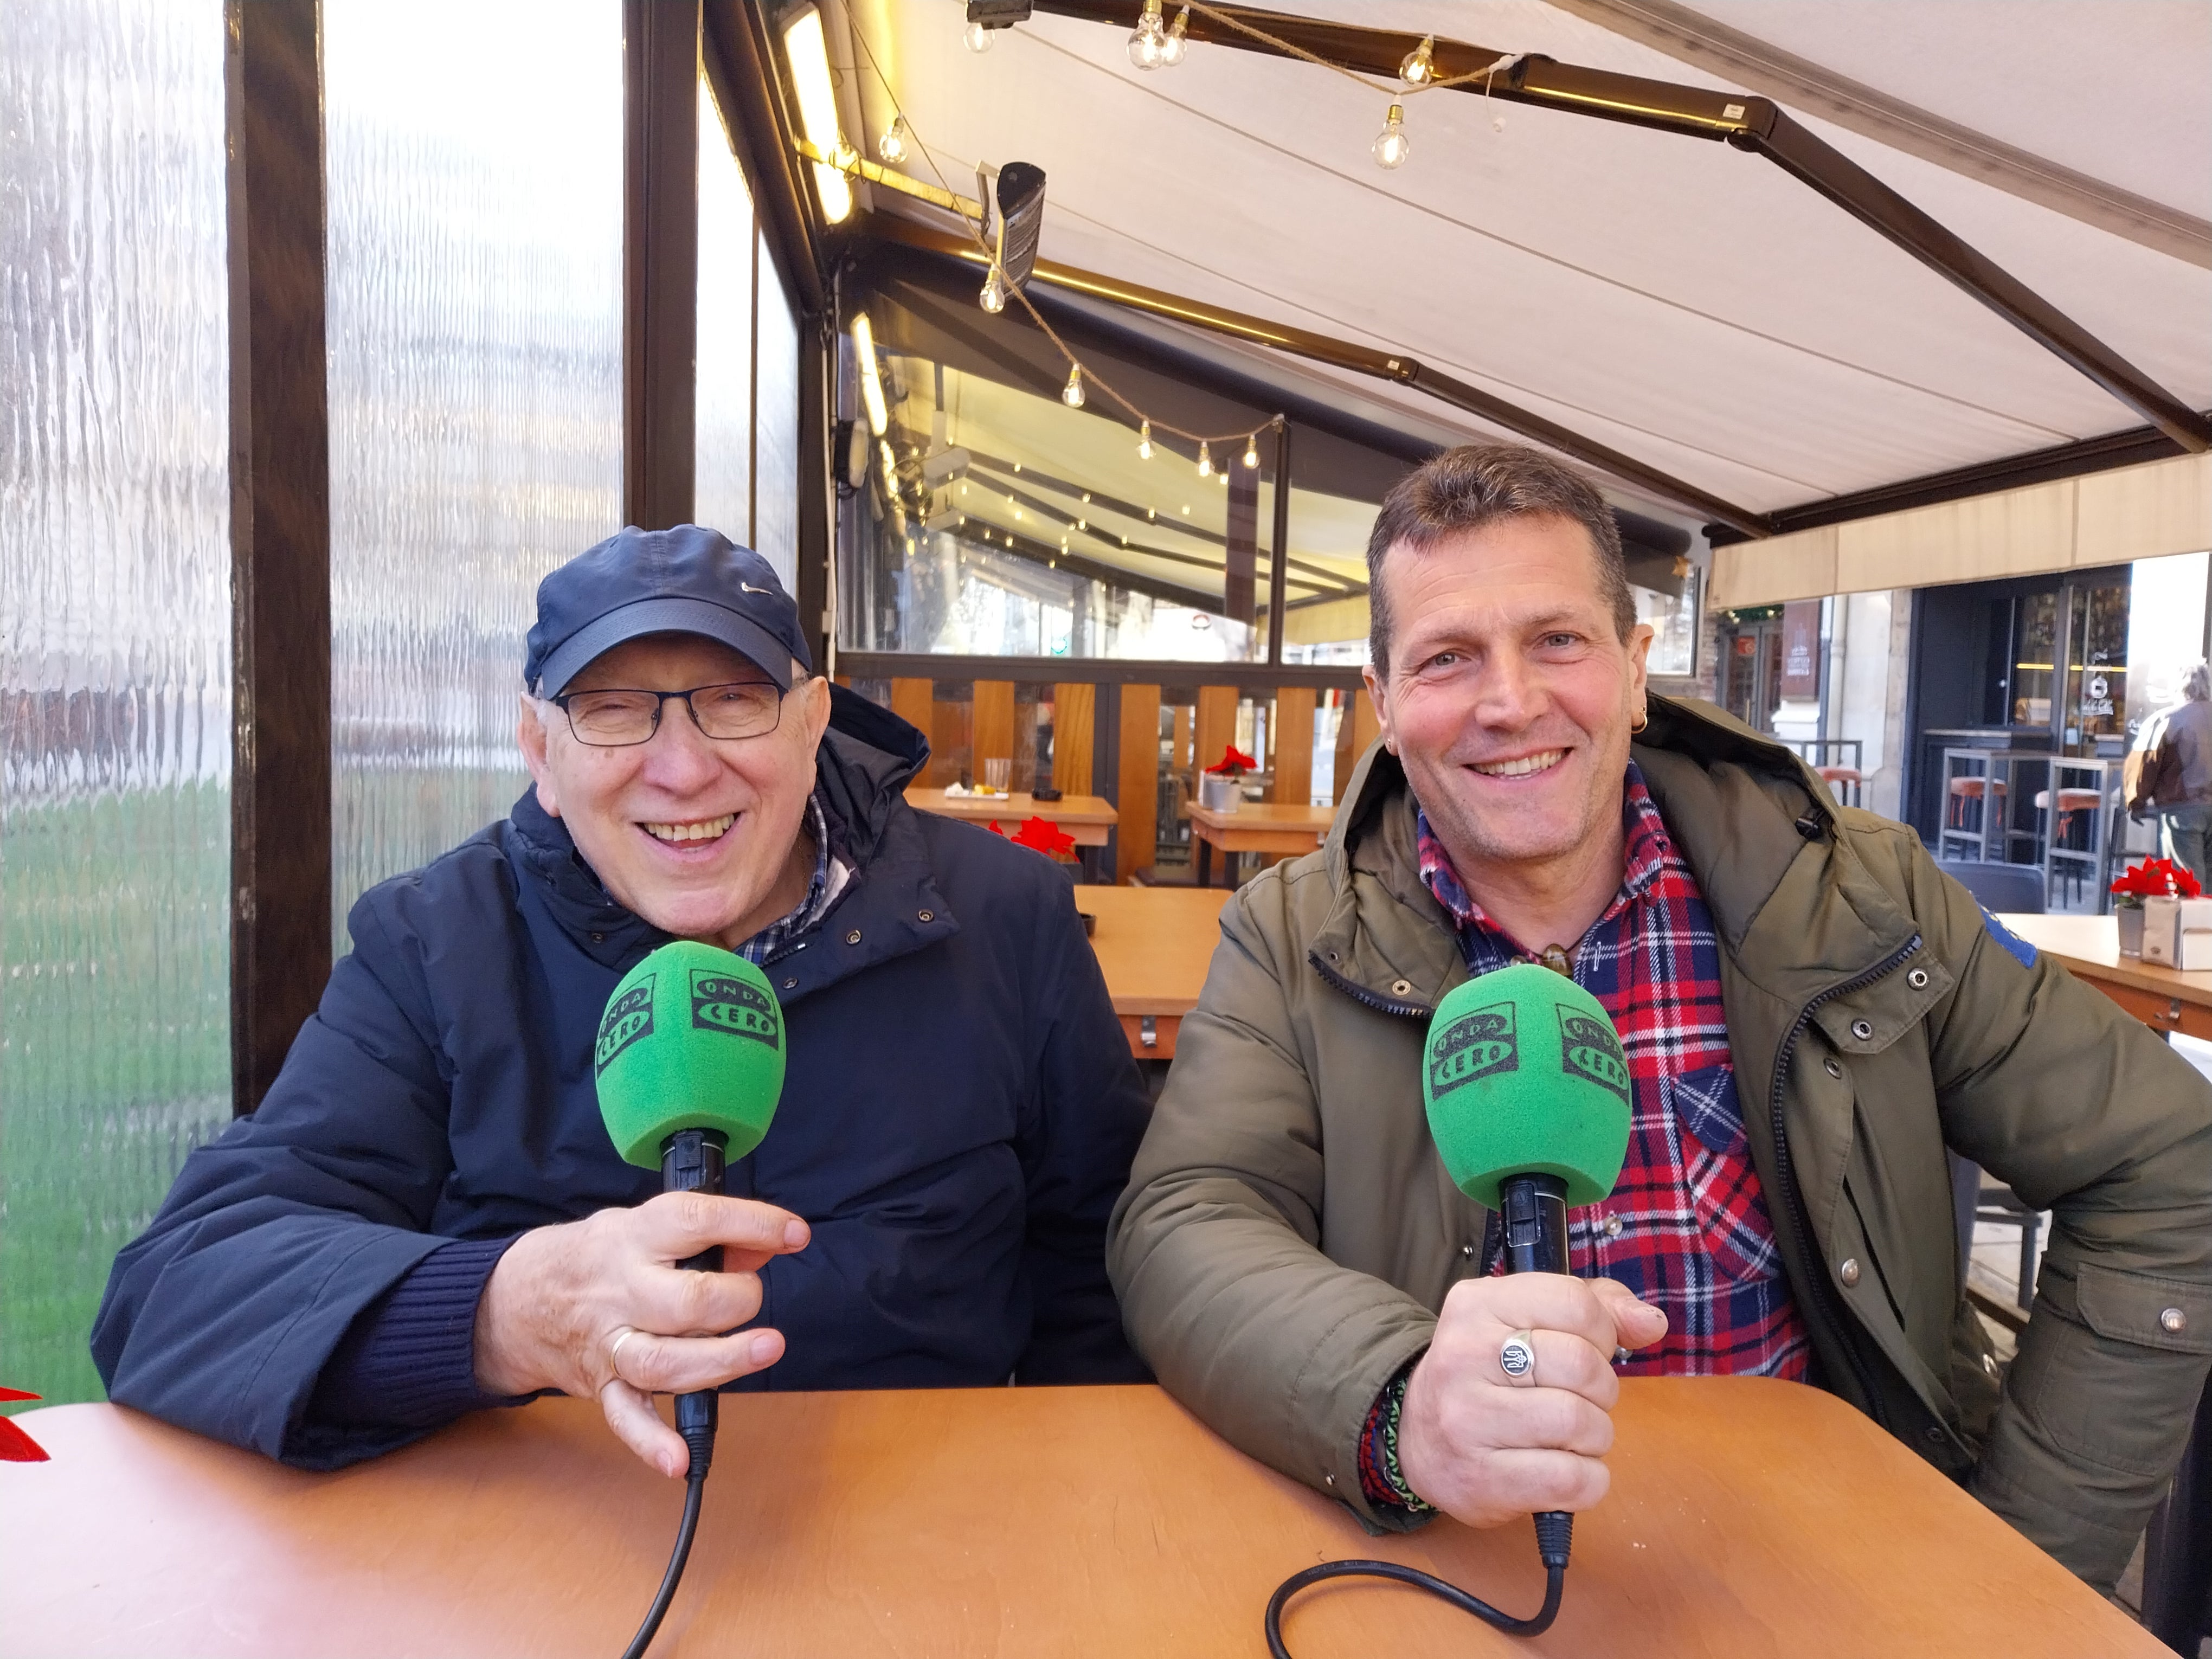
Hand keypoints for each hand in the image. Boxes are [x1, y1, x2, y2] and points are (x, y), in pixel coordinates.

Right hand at [474, 1192, 809, 1476]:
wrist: (513, 1298)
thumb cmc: (598, 1256)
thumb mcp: (644, 1225)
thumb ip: (709, 1234)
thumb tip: (771, 1243)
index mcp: (634, 1237)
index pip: (696, 1220)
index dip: (752, 1223)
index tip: (794, 1233)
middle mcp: (621, 1290)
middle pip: (685, 1301)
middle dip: (735, 1301)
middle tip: (752, 1297)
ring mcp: (609, 1343)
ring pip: (663, 1362)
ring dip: (719, 1362)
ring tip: (764, 1349)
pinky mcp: (600, 1385)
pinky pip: (625, 1418)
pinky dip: (651, 1443)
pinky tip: (680, 1460)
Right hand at [1396, 1274, 1666, 1526]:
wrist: (1417, 1438)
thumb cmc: (1490, 1374)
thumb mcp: (1529, 1320)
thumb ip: (1596, 1308)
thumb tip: (1651, 1323)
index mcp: (1478, 1304)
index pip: (1574, 1303)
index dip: (1602, 1332)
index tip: (1587, 1350)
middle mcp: (1464, 1354)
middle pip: (1581, 1365)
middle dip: (1601, 1389)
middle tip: (1580, 1399)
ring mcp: (1466, 1419)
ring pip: (1579, 1423)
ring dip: (1595, 1436)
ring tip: (1571, 1436)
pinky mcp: (1480, 1478)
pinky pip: (1571, 1480)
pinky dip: (1588, 1481)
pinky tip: (1566, 1470)